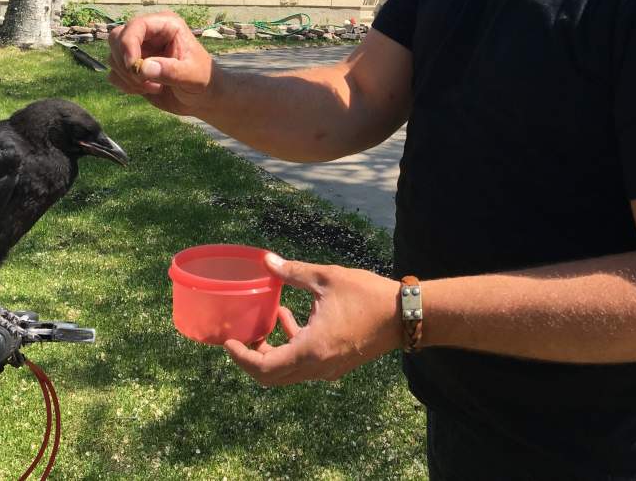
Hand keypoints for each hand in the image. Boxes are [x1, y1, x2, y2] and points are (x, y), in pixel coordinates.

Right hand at [107, 11, 215, 115]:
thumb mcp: (192, 76)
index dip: (128, 44)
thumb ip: (170, 71)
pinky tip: (147, 90)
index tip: (133, 66)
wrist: (201, 98)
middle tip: (143, 80)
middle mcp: (149, 34)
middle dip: (124, 62)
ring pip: (113, 57)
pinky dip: (125, 85)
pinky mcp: (132, 68)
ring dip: (128, 77)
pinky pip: (114, 74)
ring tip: (154, 87)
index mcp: (166, 25)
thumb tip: (142, 68)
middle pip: (116, 38)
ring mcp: (138, 50)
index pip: (135, 25)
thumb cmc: (203, 81)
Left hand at [224, 252, 402, 385]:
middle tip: (242, 334)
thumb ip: (293, 272)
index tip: (228, 342)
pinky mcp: (337, 364)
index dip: (241, 358)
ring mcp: (328, 370)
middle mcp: (317, 368)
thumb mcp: (326, 278)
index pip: (264, 368)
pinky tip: (291, 316)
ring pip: (288, 371)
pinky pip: (304, 364)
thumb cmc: (368, 295)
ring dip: (272, 350)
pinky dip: (291, 347)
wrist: (406, 315)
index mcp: (310, 350)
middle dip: (252, 356)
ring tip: (268, 318)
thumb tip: (266, 260)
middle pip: (272, 376)